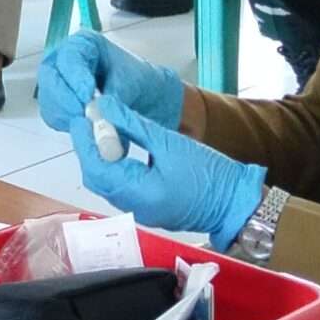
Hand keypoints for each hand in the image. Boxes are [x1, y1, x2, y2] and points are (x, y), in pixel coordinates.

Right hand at [36, 32, 184, 133]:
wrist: (140, 94)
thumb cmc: (135, 80)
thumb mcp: (129, 84)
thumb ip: (113, 99)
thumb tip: (99, 117)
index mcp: (83, 43)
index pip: (69, 57)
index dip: (75, 77)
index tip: (87, 96)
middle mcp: (64, 59)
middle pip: (51, 76)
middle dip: (65, 98)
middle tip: (81, 115)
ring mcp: (57, 80)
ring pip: (49, 97)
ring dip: (64, 113)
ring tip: (86, 124)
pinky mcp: (57, 102)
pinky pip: (52, 114)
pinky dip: (65, 122)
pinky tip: (82, 127)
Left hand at [68, 95, 265, 247]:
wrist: (238, 204)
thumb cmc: (211, 173)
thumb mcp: (170, 143)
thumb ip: (133, 126)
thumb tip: (104, 107)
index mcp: (140, 194)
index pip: (97, 168)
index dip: (84, 142)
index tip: (81, 117)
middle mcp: (134, 208)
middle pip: (98, 178)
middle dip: (89, 149)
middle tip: (89, 121)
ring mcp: (141, 211)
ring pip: (107, 184)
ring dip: (100, 158)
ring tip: (100, 130)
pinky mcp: (148, 209)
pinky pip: (121, 188)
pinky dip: (113, 167)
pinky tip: (117, 148)